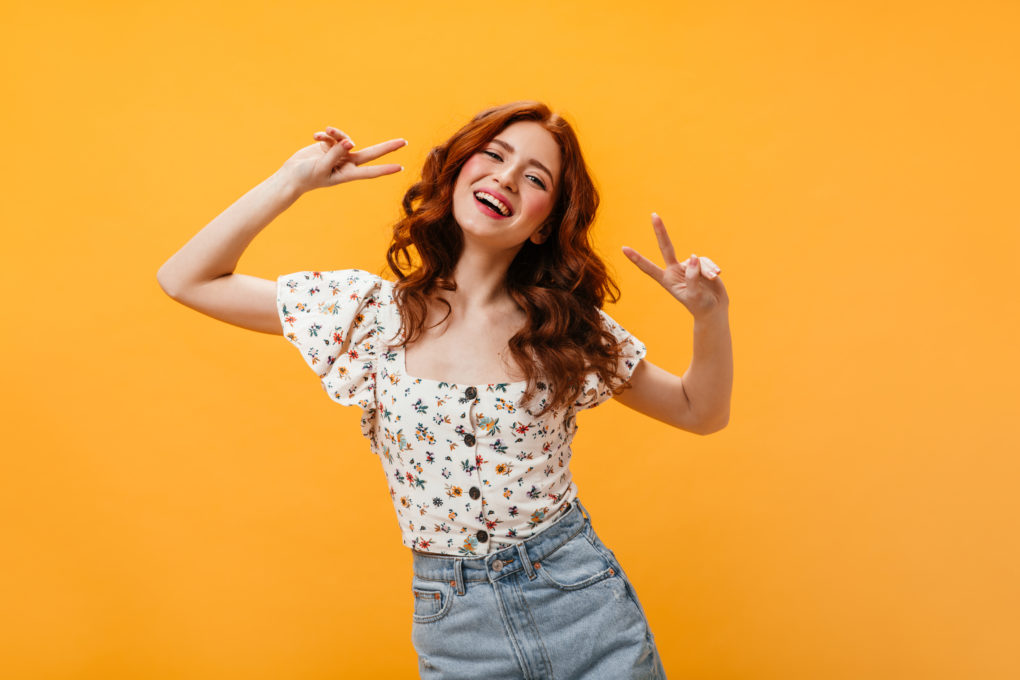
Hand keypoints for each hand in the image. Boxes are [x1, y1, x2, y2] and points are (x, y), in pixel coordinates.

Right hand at [279, 126, 406, 193]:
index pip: (370, 171)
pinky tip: (314, 137)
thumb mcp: (320, 167)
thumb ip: (335, 154)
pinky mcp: (330, 146)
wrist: (291, 175)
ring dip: (335, 133)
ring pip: (345, 138)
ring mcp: (340, 154)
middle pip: (371, 153)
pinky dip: (324, 135)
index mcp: (347, 174)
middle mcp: (347, 163)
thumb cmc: (305, 176)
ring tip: (322, 134)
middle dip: (387, 147)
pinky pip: (332, 135)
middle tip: (404, 142)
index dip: (385, 169)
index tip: (400, 168)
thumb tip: (350, 142)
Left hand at [622, 213, 728, 318]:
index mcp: (667, 280)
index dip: (637, 258)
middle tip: (654, 215)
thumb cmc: (701, 306)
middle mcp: (675, 270)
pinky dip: (712, 268)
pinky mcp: (700, 264)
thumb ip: (692, 277)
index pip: (649, 268)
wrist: (714, 309)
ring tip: (712, 280)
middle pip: (666, 247)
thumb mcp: (694, 295)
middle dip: (660, 231)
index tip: (624, 248)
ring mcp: (687, 266)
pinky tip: (716, 276)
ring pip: (696, 260)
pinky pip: (706, 261)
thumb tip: (692, 256)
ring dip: (706, 270)